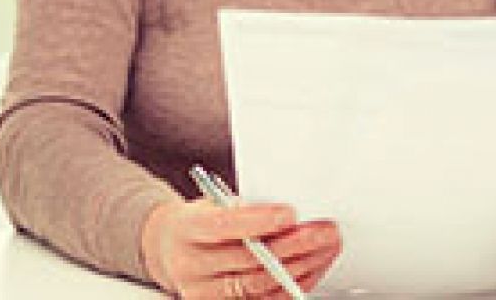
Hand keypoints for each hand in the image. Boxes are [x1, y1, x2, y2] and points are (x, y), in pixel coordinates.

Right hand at [141, 197, 340, 298]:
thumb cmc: (200, 222)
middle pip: (247, 260)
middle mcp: (191, 265)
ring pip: (258, 284)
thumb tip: (291, 215)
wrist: (170, 249)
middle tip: (324, 232)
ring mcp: (204, 292)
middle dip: (293, 246)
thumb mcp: (213, 203)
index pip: (222, 226)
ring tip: (326, 248)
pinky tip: (312, 268)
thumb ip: (244, 209)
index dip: (258, 222)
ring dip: (301, 266)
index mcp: (187, 229)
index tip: (290, 214)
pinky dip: (292, 284)